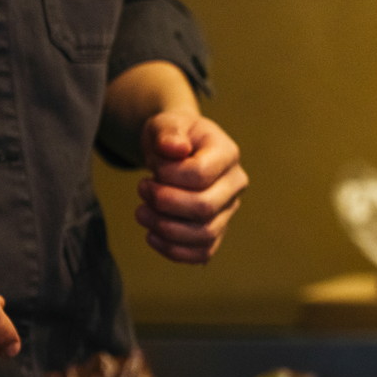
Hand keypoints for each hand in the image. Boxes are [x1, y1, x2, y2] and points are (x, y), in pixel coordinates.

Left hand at [134, 111, 246, 263]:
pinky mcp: (216, 231)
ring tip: (142, 212)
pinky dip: (174, 251)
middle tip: (142, 189)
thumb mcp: (165, 124)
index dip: (168, 177)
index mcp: (227, 153)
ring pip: (204, 234)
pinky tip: (152, 235)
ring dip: (165, 228)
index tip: (151, 171)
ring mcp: (228, 210)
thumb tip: (175, 148)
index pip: (200, 174)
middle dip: (164, 203)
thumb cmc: (172, 137)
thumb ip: (169, 131)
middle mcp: (235, 184)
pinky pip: (202, 252)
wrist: (176, 152)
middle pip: (204, 207)